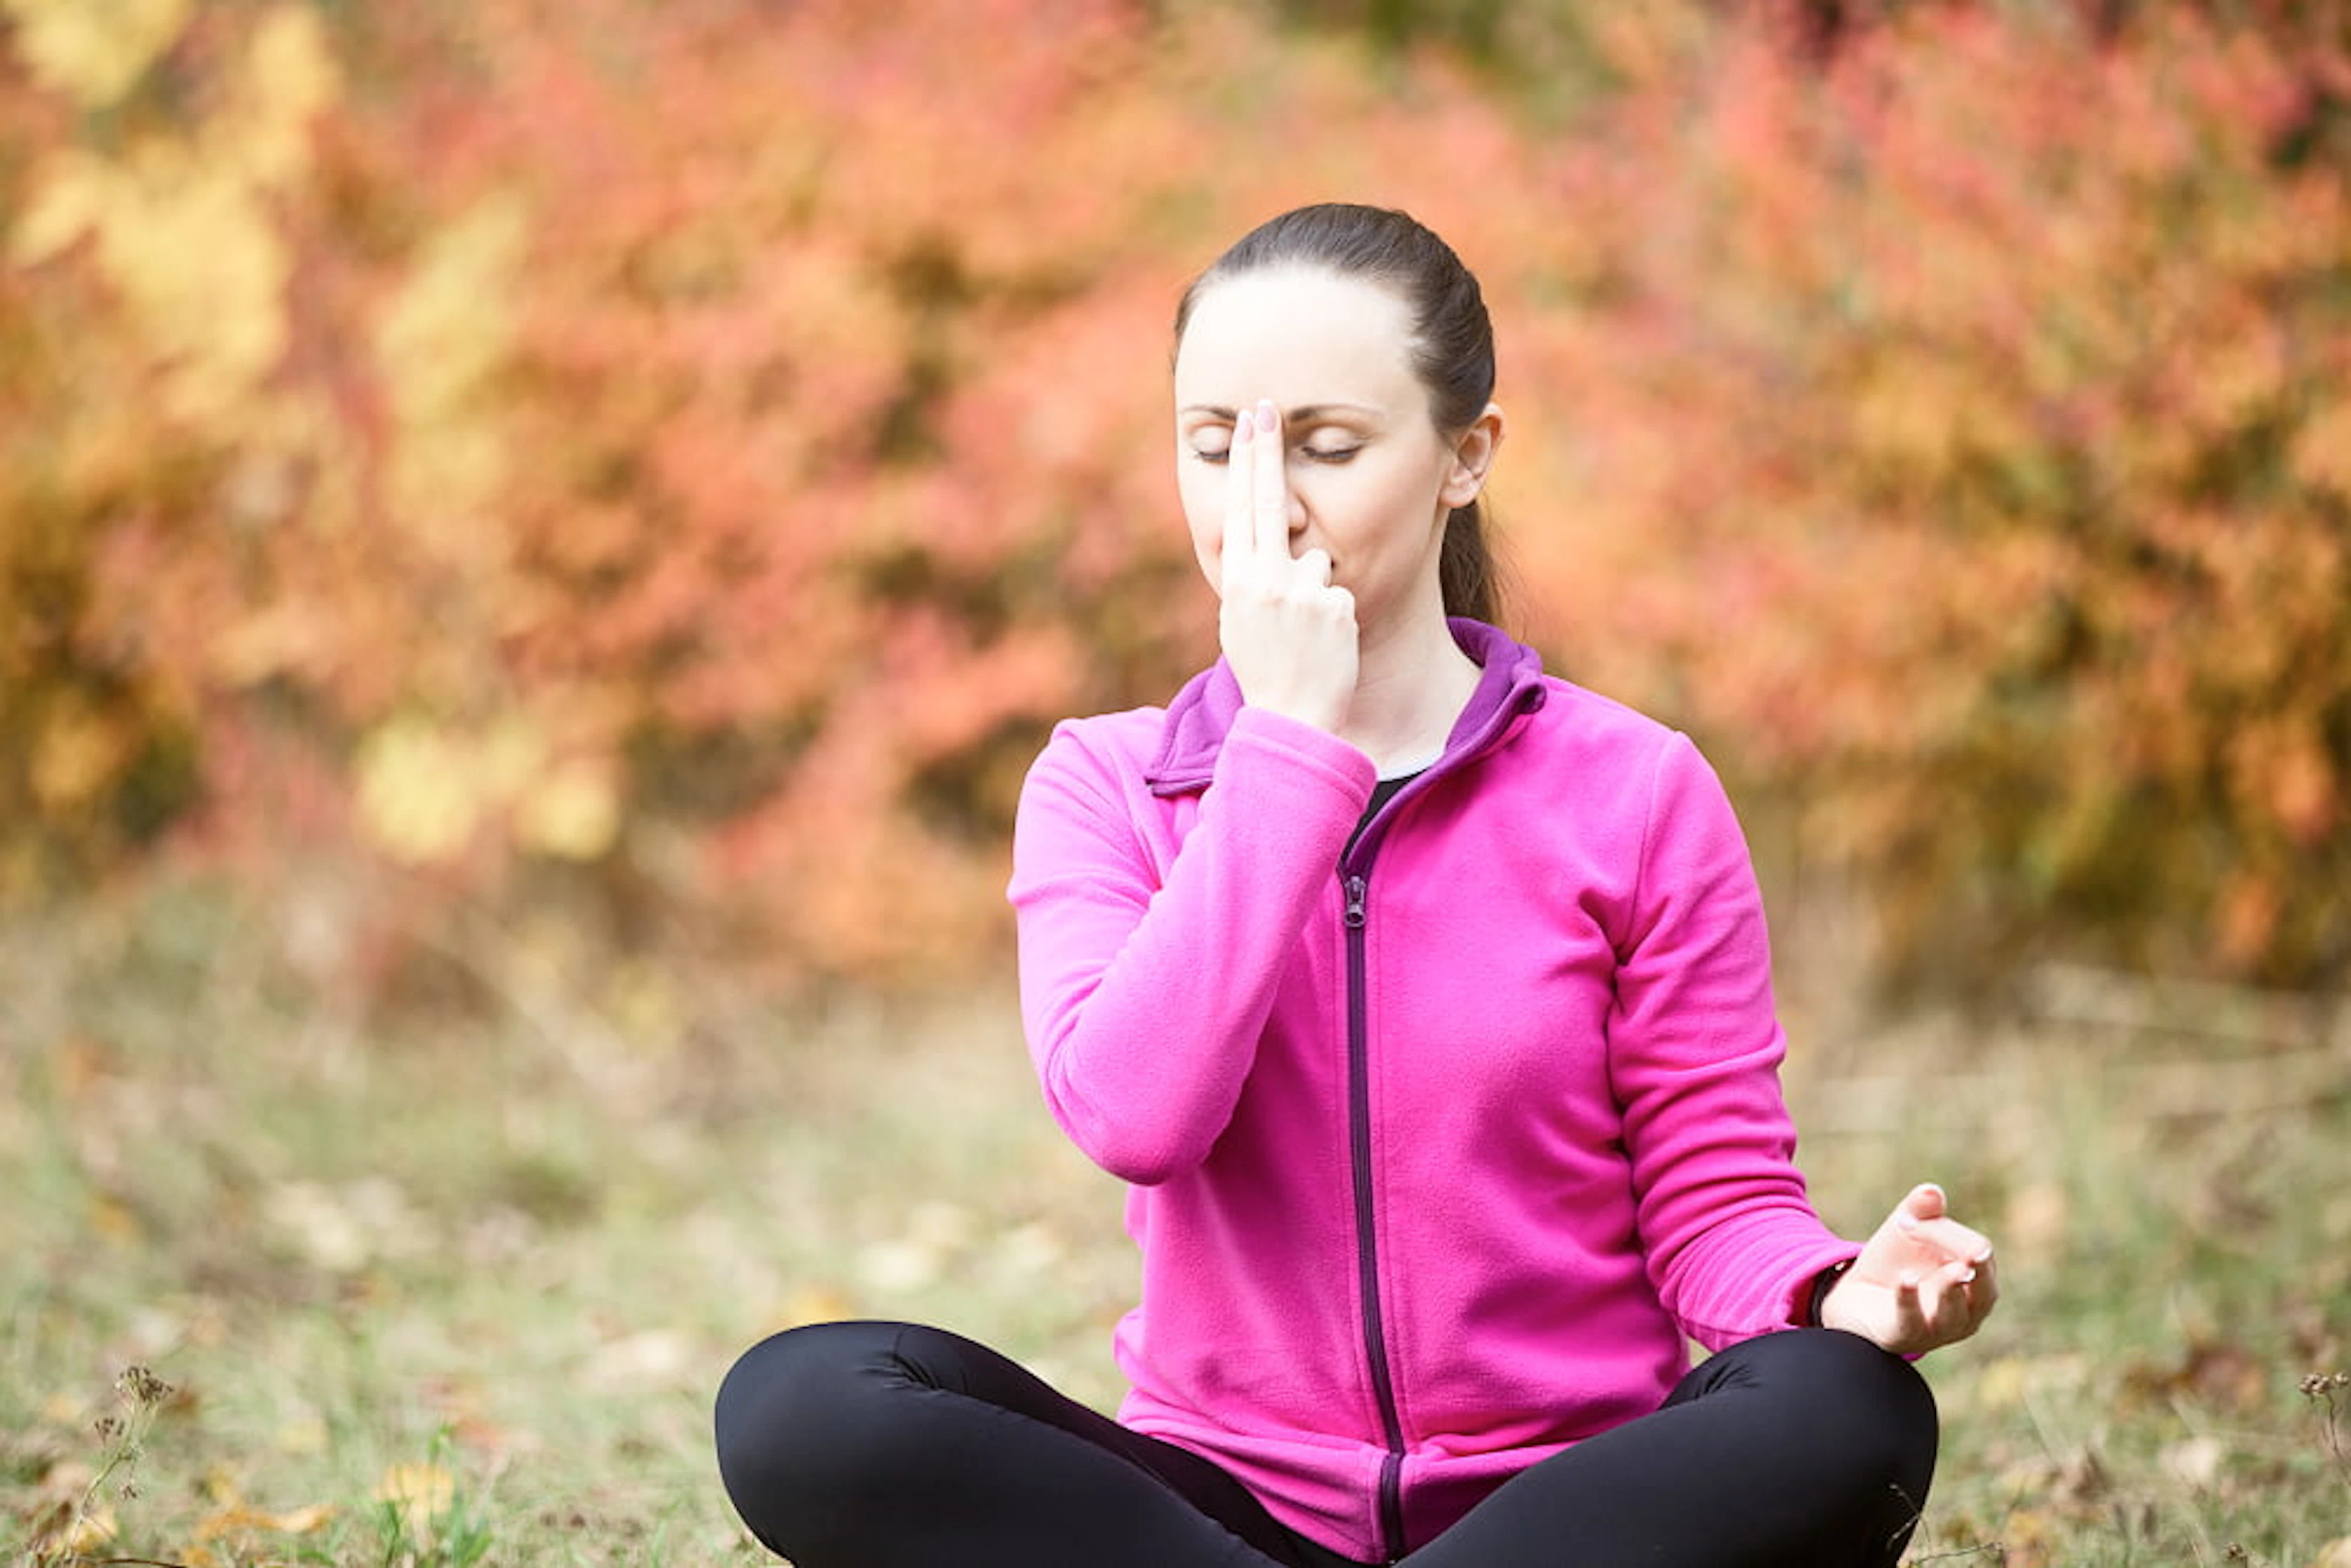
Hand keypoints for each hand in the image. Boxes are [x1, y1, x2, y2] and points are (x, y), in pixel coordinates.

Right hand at [1217, 398, 1357, 733]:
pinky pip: (1340, 591)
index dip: (1244, 465)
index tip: (1248, 425)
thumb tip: (1258, 543)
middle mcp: (1265, 580)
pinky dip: (1337, 614)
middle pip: (1271, 503)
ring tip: (1307, 633)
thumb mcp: (1240, 622)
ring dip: (1316, 590)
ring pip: (1317, 560)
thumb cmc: (1266, 670)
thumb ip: (1250, 578)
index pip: (1240, 510)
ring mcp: (1302, 592)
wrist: (1293, 720)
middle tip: (1266, 408)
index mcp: (1238, 582)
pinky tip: (1327, 644)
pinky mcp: (1336, 606)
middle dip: (1266, 452)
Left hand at [1819, 1183, 1998, 1355]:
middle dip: (1978, 1270)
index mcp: (1978, 1281)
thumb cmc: (1898, 1265)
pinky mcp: (1905, 1335)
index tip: (1904, 1219)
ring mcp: (1938, 1328)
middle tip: (1975, 1253)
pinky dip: (1909, 1299)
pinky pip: (1912, 1321)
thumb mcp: (1907, 1232)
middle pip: (1984, 1290)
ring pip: (1955, 1314)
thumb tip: (1931, 1190)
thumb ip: (1920, 1211)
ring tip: (1954, 1272)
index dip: (1947, 1233)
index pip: (1977, 1252)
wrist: (1856, 1299)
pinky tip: (1904, 1279)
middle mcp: (1967, 1310)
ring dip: (1951, 1289)